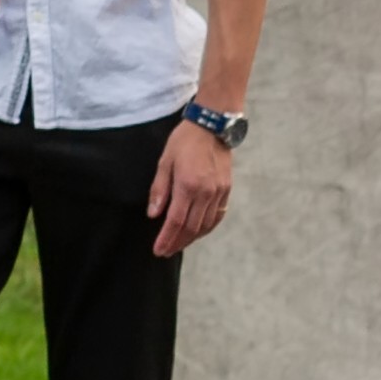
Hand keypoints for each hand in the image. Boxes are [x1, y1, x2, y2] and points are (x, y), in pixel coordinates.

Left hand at [148, 120, 237, 255]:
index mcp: (188, 186)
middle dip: (178, 242)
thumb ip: (159, 190)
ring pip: (206, 224)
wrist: (212, 127)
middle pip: (192, 227)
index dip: (167, 238)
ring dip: (192, 238)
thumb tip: (154, 215)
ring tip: (178, 245)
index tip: (159, 250)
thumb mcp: (164, 162)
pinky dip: (207, 227)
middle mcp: (206, 192)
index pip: (176, 221)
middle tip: (165, 252)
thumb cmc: (184, 142)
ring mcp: (219, 192)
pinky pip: (217, 215)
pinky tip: (198, 232)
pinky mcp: (227, 189)